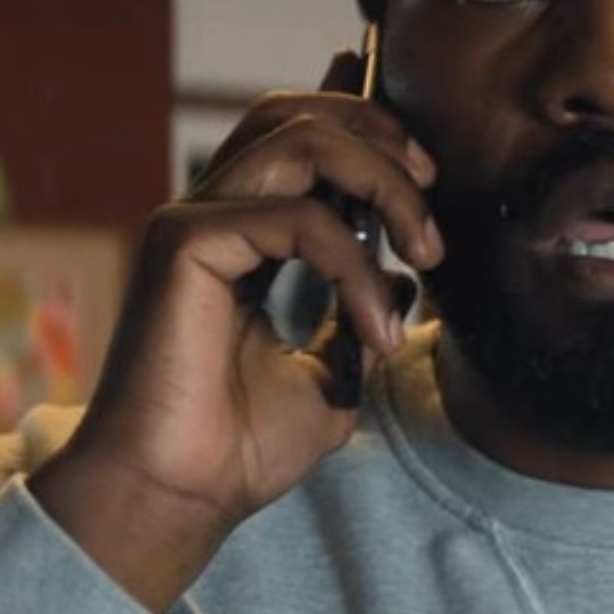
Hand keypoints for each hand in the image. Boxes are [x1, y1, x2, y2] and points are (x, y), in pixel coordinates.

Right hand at [28, 52, 441, 611]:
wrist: (179, 498)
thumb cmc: (239, 449)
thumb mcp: (331, 374)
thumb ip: (363, 312)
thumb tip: (409, 272)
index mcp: (241, 234)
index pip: (299, 137)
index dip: (363, 119)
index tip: (429, 169)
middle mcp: (213, 214)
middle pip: (300, 114)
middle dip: (382, 134)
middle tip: (433, 196)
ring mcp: (194, 220)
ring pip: (302, 137)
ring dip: (385, 182)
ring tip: (425, 248)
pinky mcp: (185, 242)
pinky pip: (300, 218)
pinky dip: (357, 268)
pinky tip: (379, 331)